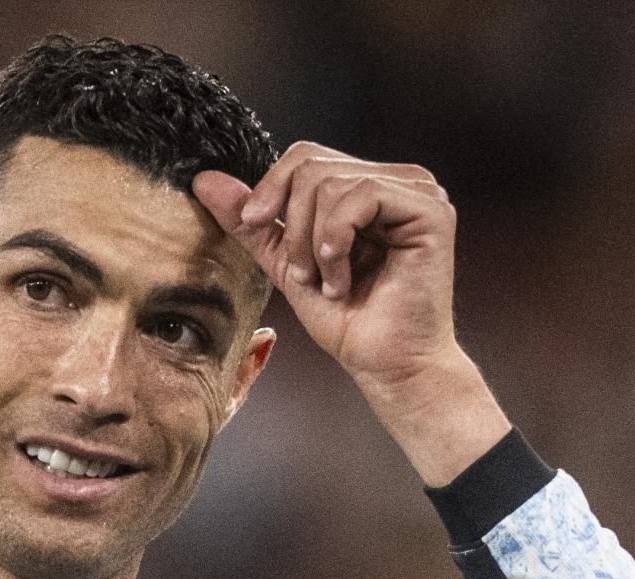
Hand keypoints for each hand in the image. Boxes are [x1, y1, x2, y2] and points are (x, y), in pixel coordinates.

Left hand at [195, 144, 508, 482]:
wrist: (385, 365)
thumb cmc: (347, 321)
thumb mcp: (287, 264)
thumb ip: (253, 223)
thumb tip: (204, 179)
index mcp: (368, 186)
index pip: (305, 157)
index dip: (271, 187)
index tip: (252, 224)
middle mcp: (398, 180)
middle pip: (313, 166)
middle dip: (293, 226)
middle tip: (302, 274)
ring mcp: (418, 191)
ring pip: (331, 183)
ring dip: (313, 244)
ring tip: (327, 284)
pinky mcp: (430, 209)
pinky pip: (360, 196)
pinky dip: (336, 242)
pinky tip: (342, 280)